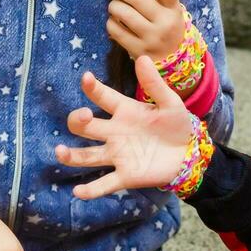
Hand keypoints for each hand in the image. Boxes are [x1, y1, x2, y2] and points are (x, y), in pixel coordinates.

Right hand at [55, 56, 198, 199]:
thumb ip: (155, 85)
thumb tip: (144, 58)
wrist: (190, 154)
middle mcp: (114, 133)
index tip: (86, 78)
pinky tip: (78, 192)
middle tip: (83, 116)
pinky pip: (104, 184)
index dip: (93, 88)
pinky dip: (91, 190)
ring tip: (60, 151)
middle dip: (78, 120)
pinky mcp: (125, 176)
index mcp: (124, 111)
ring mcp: (117, 155)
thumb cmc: (178, 125)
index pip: (103, 97)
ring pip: (87, 156)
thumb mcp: (170, 103)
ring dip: (72, 155)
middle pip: (86, 126)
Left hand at [106, 0, 183, 63]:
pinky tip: (114, 21)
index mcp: (173, 8)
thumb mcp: (163, 5)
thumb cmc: (163, 23)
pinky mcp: (138, 50)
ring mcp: (152, 38)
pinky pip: (116, 30)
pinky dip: (110, 22)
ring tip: (114, 5)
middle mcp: (165, 23)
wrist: (172, 58)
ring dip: (113, 5)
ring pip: (123, 13)